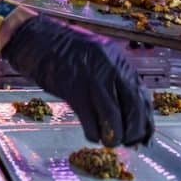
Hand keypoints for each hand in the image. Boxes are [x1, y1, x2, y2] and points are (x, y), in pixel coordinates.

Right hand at [2, 14, 153, 146]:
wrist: (34, 37)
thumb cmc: (64, 48)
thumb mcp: (97, 56)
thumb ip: (113, 77)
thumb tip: (126, 108)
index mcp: (118, 59)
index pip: (142, 95)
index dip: (146, 120)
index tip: (145, 136)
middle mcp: (111, 68)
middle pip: (133, 109)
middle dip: (134, 131)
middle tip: (128, 142)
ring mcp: (93, 79)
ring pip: (114, 118)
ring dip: (114, 136)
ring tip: (110, 142)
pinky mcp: (74, 90)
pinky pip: (90, 120)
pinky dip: (93, 134)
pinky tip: (91, 136)